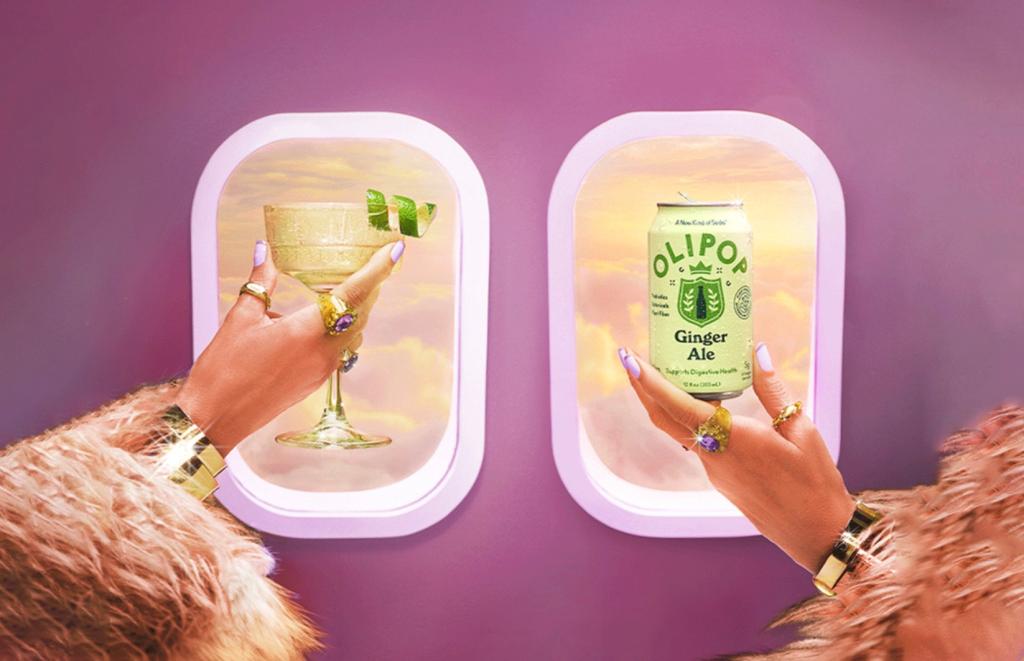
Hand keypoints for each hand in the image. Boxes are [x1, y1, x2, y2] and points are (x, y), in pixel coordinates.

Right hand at [176, 239, 404, 452]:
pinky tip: (325, 317)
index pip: (354, 293)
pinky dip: (341, 328)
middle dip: (370, 285)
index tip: (396, 251)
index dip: (378, 270)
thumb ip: (260, 283)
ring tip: (352, 282)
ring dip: (357, 307)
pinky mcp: (315, 381)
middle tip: (375, 259)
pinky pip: (340, 349)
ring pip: (354, 332)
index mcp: (308, 332)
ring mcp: (322, 370)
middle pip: (360, 312)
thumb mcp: (240, 319)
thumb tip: (264, 252)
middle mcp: (324, 352)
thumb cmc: (223, 370)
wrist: (214, 418)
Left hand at [620, 343, 854, 571]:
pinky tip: (705, 400)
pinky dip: (691, 418)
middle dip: (644, 388)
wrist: (815, 532)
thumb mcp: (800, 429)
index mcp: (732, 440)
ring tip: (668, 370)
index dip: (651, 382)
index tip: (630, 359)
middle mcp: (714, 457)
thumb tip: (757, 352)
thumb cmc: (813, 482)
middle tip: (633, 358)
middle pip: (665, 418)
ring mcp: (714, 471)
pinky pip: (698, 441)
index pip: (678, 406)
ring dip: (666, 402)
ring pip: (680, 430)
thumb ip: (772, 390)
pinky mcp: (721, 478)